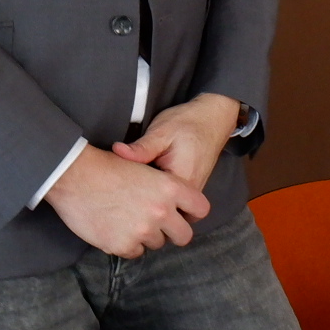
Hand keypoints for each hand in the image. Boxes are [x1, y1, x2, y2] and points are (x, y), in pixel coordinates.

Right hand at [46, 143, 212, 257]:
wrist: (73, 175)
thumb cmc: (106, 166)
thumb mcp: (143, 166)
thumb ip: (163, 188)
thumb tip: (174, 206)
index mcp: (170, 187)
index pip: (201, 208)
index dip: (191, 212)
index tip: (181, 213)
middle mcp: (161, 211)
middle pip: (183, 236)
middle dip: (172, 232)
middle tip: (155, 223)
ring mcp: (143, 230)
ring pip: (156, 244)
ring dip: (145, 235)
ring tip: (126, 218)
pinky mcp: (124, 245)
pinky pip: (134, 252)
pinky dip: (126, 243)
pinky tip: (114, 226)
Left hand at [112, 93, 241, 199]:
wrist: (212, 118)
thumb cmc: (187, 124)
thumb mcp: (161, 132)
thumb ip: (141, 147)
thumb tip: (116, 151)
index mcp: (181, 182)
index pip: (152, 203)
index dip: (131, 198)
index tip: (118, 189)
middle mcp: (190, 194)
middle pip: (161, 211)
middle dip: (142, 207)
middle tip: (124, 192)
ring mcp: (193, 194)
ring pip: (169, 210)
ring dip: (152, 204)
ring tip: (135, 189)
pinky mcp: (191, 190)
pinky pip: (175, 203)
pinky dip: (161, 198)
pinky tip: (147, 186)